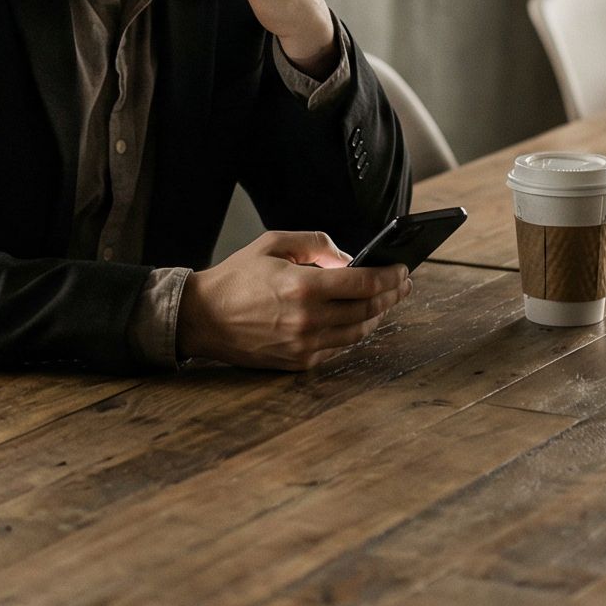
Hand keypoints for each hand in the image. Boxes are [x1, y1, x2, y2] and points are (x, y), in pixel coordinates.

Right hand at [179, 230, 407, 370]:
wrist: (202, 318)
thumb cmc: (235, 279)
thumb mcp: (273, 244)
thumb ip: (316, 244)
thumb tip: (347, 258)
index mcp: (303, 286)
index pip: (365, 283)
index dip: (391, 276)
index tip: (402, 269)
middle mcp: (308, 320)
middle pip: (368, 309)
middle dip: (392, 295)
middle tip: (402, 284)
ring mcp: (304, 345)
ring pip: (359, 332)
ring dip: (377, 315)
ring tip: (385, 301)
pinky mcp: (299, 362)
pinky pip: (338, 348)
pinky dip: (353, 332)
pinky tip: (357, 319)